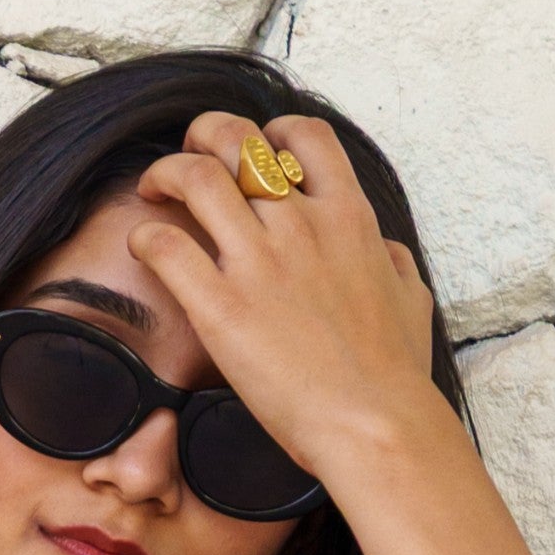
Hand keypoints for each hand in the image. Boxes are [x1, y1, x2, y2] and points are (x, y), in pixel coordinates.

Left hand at [129, 113, 446, 492]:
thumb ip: (391, 262)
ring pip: (195, 176)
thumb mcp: (411, 297)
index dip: (270, 132)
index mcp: (348, 216)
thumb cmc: (395, 372)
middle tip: (187, 157)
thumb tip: (382, 250)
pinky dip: (145, 236)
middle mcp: (301, 224)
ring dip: (166, 173)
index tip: (253, 152)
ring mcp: (259, 261)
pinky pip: (164, 246)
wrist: (374, 423)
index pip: (303, 136)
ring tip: (154, 190)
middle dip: (204, 136)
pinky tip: (143, 248)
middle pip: (238, 141)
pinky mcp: (220, 306)